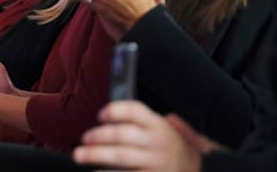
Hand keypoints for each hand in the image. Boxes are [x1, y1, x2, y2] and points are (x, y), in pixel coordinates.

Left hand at [73, 101, 202, 171]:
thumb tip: (108, 114)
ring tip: (79, 155)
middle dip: (98, 136)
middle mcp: (157, 142)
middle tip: (84, 138)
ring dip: (96, 155)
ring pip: (121, 156)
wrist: (197, 169)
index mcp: (157, 124)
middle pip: (122, 135)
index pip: (134, 110)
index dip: (114, 110)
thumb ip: (140, 120)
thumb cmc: (168, 147)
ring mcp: (156, 163)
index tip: (100, 115)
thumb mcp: (160, 128)